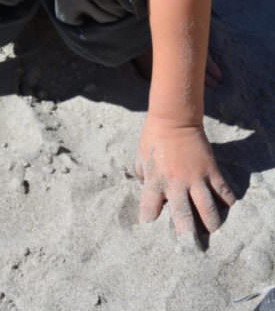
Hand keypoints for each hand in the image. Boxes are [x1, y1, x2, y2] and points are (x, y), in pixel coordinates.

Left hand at [135, 114, 235, 236]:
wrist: (174, 118)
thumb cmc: (153, 138)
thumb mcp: (140, 158)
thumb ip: (142, 178)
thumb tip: (145, 193)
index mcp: (155, 181)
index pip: (149, 210)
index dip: (149, 224)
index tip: (152, 237)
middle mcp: (175, 183)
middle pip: (183, 218)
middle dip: (187, 237)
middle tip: (191, 251)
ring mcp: (196, 178)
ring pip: (208, 210)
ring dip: (211, 225)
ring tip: (212, 234)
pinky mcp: (211, 171)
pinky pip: (223, 192)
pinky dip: (228, 203)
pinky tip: (228, 210)